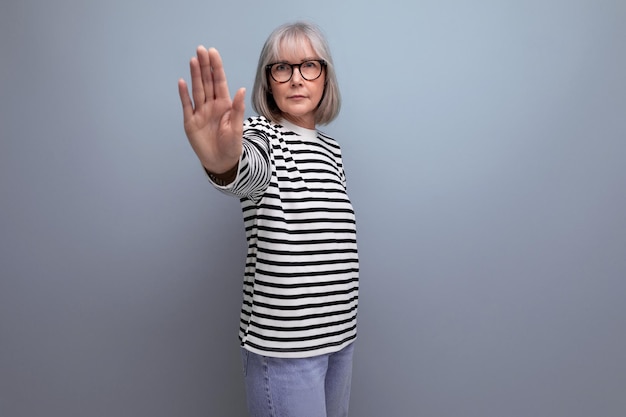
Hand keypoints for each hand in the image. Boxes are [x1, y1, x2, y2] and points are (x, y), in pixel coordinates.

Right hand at [178, 46, 244, 173]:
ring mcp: (200, 112)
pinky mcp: (191, 122)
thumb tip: (240, 90)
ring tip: (193, 60)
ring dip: (195, 76)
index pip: (219, 82)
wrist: (221, 162)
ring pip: (197, 90)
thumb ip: (237, 109)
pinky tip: (182, 82)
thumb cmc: (232, 146)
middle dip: (204, 66)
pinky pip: (187, 105)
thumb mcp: (237, 128)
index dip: (216, 67)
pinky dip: (184, 94)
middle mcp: (211, 105)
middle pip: (207, 82)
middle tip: (201, 49)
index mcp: (224, 105)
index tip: (213, 53)